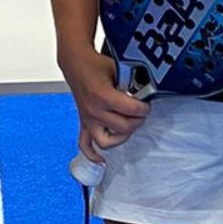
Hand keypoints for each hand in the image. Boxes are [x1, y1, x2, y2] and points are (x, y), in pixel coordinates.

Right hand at [58, 42, 148, 163]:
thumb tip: (147, 91)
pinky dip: (92, 155)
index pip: (132, 110)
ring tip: (128, 127)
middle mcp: (94, 111)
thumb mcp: (117, 68)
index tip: (146, 104)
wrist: (76, 63)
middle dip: (137, 120)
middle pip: (123, 128)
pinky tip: (101, 160)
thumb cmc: (95, 65)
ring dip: (121, 137)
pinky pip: (84, 144)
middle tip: (140, 113)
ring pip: (105, 142)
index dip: (144, 108)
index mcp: (103, 96)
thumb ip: (132, 81)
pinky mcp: (84, 123)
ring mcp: (88, 119)